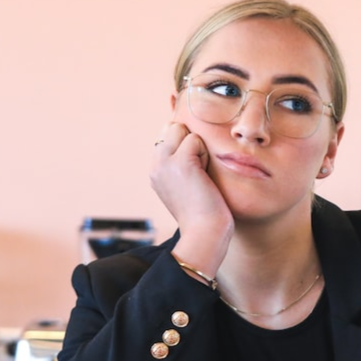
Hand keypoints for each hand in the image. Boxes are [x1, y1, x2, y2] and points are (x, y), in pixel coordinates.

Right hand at [150, 123, 233, 275]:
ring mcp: (164, 162)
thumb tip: (192, 139)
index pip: (167, 135)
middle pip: (173, 127)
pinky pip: (195, 140)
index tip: (194, 173)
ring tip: (201, 175)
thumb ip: (181, 163)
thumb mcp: (186, 185)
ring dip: (199, 149)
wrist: (204, 233)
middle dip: (191, 143)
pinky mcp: (179, 162)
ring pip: (183, 130)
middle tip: (198, 173)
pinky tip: (203, 177)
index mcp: (155, 170)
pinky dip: (205, 154)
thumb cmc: (204, 213)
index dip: (186, 145)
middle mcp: (155, 164)